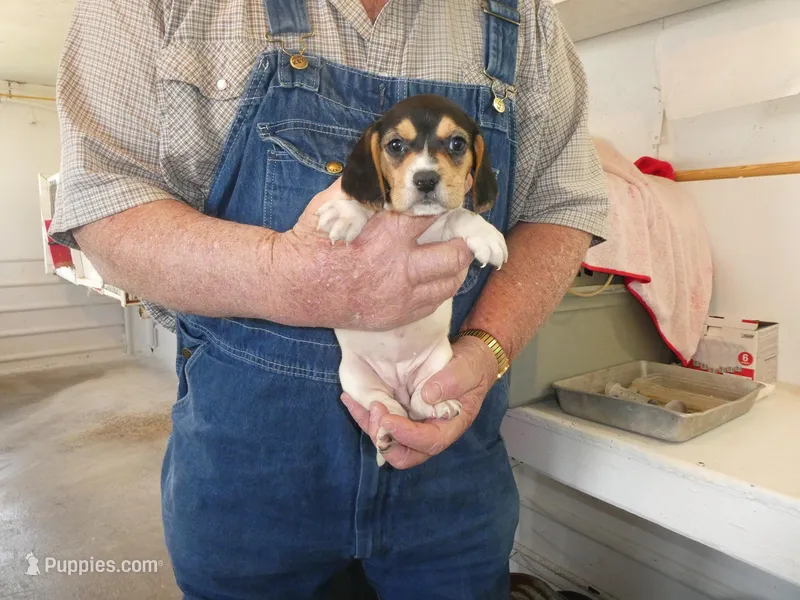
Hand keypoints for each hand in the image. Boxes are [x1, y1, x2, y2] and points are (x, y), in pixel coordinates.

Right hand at [268, 179, 471, 330]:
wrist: (293, 287)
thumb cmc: (311, 242)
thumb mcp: (333, 204)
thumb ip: (364, 189)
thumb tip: (384, 166)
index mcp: (386, 236)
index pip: (434, 215)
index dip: (450, 203)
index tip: (456, 196)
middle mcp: (399, 268)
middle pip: (456, 253)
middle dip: (463, 239)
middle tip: (461, 230)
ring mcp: (401, 296)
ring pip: (451, 280)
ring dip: (456, 264)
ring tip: (450, 251)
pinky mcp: (398, 315)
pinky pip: (436, 301)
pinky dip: (440, 286)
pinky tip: (432, 274)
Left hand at [341, 336, 497, 467]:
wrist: (464, 361)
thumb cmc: (470, 367)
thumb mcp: (468, 369)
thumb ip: (453, 381)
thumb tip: (428, 396)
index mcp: (449, 427)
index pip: (429, 442)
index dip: (407, 435)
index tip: (389, 419)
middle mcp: (429, 431)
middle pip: (405, 454)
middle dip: (386, 441)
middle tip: (375, 415)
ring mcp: (412, 424)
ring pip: (388, 441)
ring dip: (372, 427)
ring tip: (360, 404)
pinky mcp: (400, 413)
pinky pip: (380, 422)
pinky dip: (364, 414)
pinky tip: (349, 399)